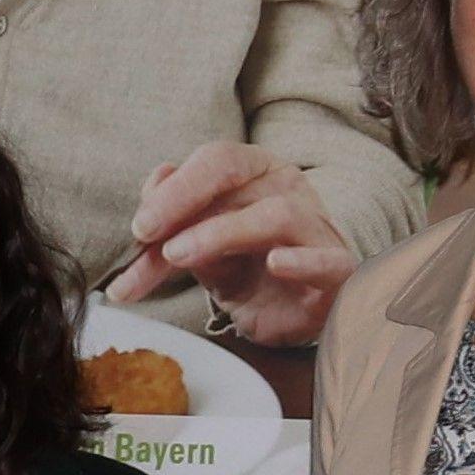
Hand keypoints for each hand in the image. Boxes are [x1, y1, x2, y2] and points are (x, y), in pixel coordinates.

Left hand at [106, 144, 356, 345]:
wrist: (288, 314)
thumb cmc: (244, 270)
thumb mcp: (196, 248)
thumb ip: (171, 224)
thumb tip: (154, 181)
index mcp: (253, 172)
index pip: (216, 160)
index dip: (175, 188)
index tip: (139, 226)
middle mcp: (287, 188)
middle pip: (235, 180)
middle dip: (184, 203)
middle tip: (146, 236)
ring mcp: (314, 227)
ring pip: (276, 214)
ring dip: (222, 233)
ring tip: (179, 256)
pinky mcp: (336, 271)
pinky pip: (326, 259)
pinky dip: (302, 260)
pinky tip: (275, 263)